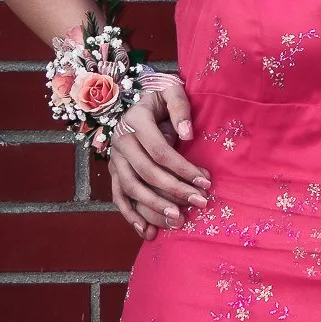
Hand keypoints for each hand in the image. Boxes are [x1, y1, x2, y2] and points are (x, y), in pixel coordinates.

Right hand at [108, 73, 208, 238]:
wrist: (135, 99)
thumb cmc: (159, 96)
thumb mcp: (170, 89)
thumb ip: (180, 106)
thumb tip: (187, 133)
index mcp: (136, 120)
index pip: (160, 151)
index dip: (183, 168)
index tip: (206, 182)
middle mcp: (121, 141)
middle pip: (146, 173)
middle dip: (174, 191)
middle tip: (199, 204)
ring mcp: (115, 159)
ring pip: (131, 189)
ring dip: (154, 208)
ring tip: (178, 221)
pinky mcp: (114, 172)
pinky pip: (119, 197)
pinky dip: (131, 216)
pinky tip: (148, 232)